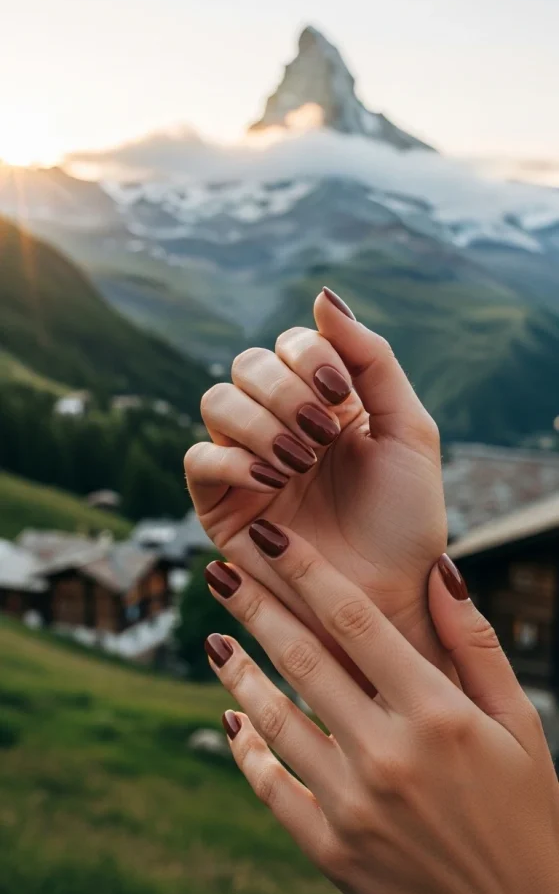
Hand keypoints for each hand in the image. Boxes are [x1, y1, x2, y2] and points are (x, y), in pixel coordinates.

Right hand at [185, 289, 448, 681]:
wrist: (391, 598)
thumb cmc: (407, 521)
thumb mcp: (408, 430)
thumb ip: (372, 359)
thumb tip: (322, 295)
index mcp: (325, 402)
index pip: (292, 343)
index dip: (311, 357)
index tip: (340, 395)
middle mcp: (281, 424)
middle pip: (248, 363)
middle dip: (284, 390)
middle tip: (321, 434)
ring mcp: (246, 462)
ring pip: (217, 402)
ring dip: (258, 420)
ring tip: (299, 459)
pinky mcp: (219, 505)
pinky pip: (198, 460)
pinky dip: (230, 460)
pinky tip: (270, 478)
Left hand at [203, 528, 558, 893]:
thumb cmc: (530, 816)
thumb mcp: (520, 723)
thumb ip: (473, 643)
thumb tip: (439, 569)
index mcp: (437, 713)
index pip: (353, 620)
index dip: (304, 571)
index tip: (268, 537)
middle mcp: (388, 753)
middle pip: (302, 659)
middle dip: (254, 607)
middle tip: (218, 571)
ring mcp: (354, 805)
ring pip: (275, 720)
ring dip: (239, 674)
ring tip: (214, 639)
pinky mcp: (333, 851)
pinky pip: (272, 789)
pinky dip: (247, 752)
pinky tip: (233, 720)